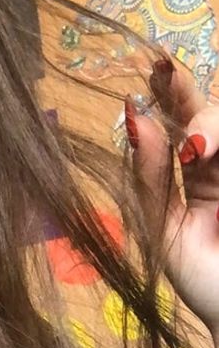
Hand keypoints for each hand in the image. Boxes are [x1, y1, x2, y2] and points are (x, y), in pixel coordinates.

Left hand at [133, 59, 218, 347]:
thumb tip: (136, 118)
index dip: (171, 93)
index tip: (154, 66)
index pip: (183, 125)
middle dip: (190, 95)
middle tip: (167, 77)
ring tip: (198, 149)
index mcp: (197, 177)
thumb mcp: (163, 229)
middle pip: (212, 114)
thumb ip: (150, 178)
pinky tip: (207, 152)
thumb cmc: (202, 281)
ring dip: (214, 125)